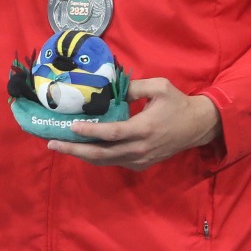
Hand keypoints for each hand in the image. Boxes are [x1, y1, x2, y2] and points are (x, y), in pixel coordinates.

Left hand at [50, 78, 222, 170]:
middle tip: (52, 143)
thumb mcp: (159, 87)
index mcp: (144, 128)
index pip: (112, 133)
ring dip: (81, 155)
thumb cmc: (178, 104)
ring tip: (60, 146)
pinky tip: (81, 148)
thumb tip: (108, 88)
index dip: (91, 132)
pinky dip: (96, 157)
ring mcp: (140, 159)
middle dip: (75, 150)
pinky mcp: (141, 163)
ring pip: (106, 161)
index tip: (72, 127)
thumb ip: (134, 87)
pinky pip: (114, 162)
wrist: (198, 126)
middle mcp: (140, 148)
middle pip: (102, 154)